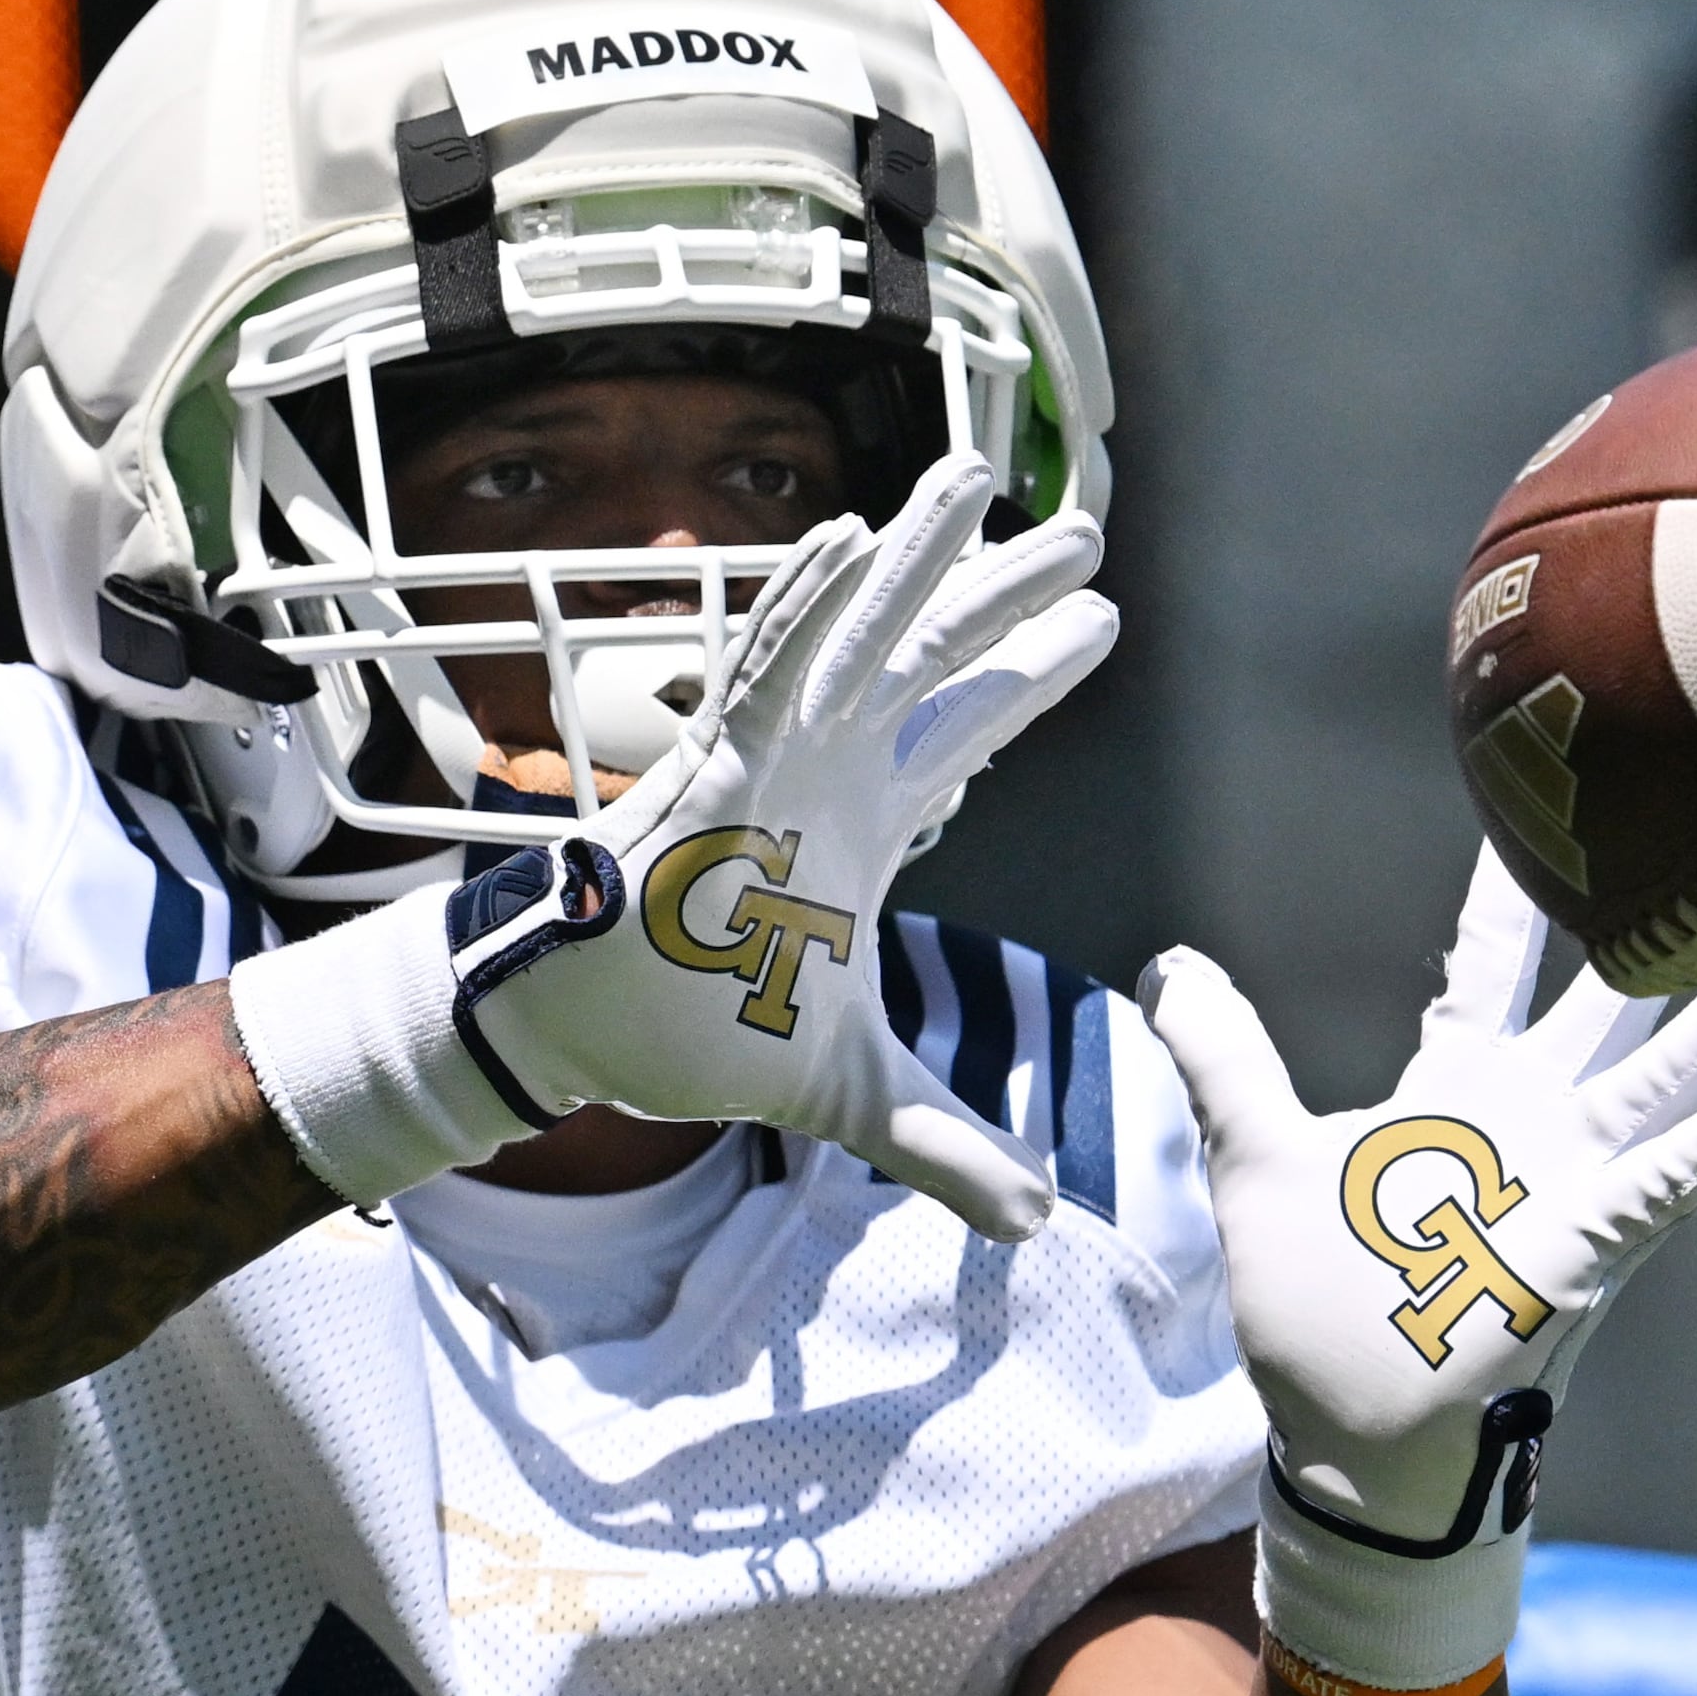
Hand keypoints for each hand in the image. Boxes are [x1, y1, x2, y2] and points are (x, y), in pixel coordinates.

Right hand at [449, 455, 1112, 1237]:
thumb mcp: (855, 1093)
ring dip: (911, 559)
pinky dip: (799, 608)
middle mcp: (823, 771)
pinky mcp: (708, 769)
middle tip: (1084, 534)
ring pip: (852, 638)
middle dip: (1002, 593)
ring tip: (969, 477)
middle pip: (930, 660)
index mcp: (861, 821)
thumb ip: (946, 1143)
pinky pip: (759, 671)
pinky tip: (840, 538)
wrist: (595, 1040)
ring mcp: (767, 758)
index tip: (1102, 619)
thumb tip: (1034, 1217)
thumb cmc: (700, 1032)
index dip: (1031, 674)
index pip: (966, 728)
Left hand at [1142, 846, 1696, 1690]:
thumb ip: (1221, 1056)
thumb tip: (1171, 967)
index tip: (1553, 800)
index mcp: (1455, 1091)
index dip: (1516, 889)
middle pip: (1613, 998)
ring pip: (1668, 1070)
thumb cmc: (1309, 1310)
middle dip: (1668, 923)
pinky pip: (1669, 1180)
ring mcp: (1570, 1180)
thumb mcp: (1250, 1158)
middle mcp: (1528, 1121)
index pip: (1493, 963)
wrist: (1349, 1435)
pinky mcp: (1588, 1243)